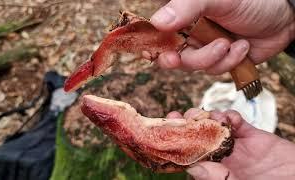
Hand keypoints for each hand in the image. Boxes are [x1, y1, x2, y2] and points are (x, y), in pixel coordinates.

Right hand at [151, 0, 294, 74]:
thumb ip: (187, 7)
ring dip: (212, 59)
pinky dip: (228, 63)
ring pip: (194, 66)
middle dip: (185, 59)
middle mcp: (191, 32)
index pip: (160, 33)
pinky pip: (214, 71)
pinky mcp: (219, 60)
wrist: (283, 18)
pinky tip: (242, 48)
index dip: (157, 46)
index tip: (163, 54)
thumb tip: (157, 22)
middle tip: (179, 59)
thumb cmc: (252, 1)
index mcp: (184, 15)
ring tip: (230, 44)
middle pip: (174, 56)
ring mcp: (204, 48)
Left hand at [166, 109, 294, 179]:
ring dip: (207, 117)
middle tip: (178, 116)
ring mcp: (236, 146)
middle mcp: (222, 158)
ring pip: (213, 125)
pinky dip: (230, 115)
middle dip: (186, 124)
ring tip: (206, 117)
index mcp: (215, 172)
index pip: (190, 154)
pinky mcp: (252, 136)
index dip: (177, 142)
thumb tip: (193, 168)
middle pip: (197, 136)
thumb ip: (218, 179)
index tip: (167, 129)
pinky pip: (236, 121)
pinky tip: (230, 119)